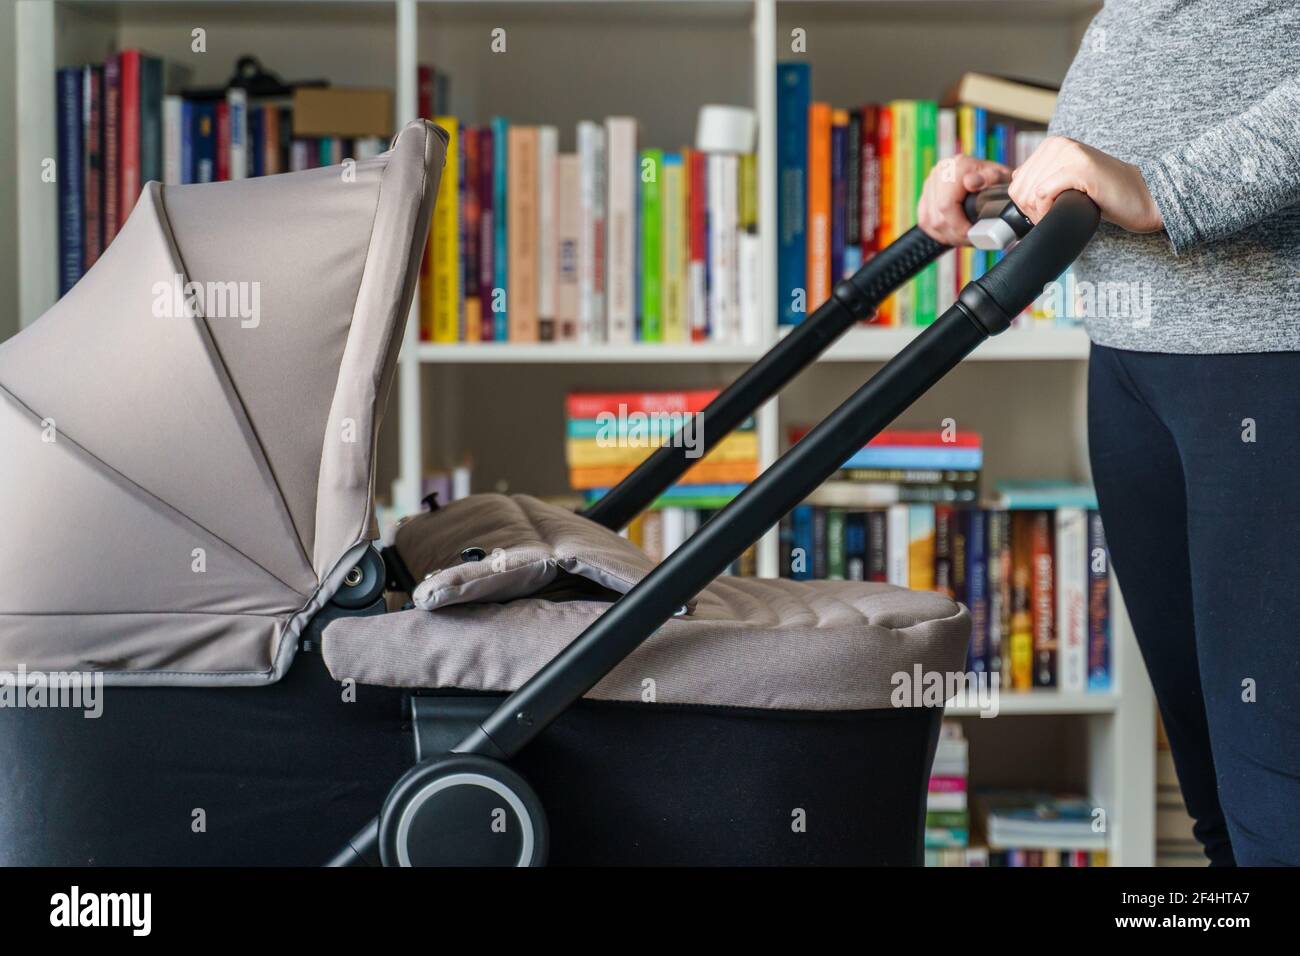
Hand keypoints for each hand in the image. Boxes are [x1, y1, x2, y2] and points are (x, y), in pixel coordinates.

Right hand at [918, 155, 1011, 244]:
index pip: (946, 205)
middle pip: (937, 217)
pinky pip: (924, 220)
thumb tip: (971, 182)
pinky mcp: (926, 194)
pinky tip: (952, 232)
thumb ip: (991, 178)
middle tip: (971, 239)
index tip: (972, 234)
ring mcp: (931, 182)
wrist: (995, 179)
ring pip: (929, 221)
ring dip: (947, 234)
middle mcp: (941, 171)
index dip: (959, 226)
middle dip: (954, 233)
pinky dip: (938, 231)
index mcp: (958, 166)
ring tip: (964, 236)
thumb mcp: (1004, 180)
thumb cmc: (1001, 183)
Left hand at [1008, 136, 1162, 232]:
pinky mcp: (1080, 167)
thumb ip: (1041, 177)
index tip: (1050, 210)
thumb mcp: (1065, 181)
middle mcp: (1058, 144)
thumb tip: (1015, 180)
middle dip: (1033, 212)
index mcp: (1052, 145)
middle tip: (1058, 214)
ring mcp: (1070, 153)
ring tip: (1066, 211)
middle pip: (1019, 191)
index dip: (1028, 207)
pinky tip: (1069, 210)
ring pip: (1029, 194)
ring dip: (1043, 213)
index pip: (1015, 184)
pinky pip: (1043, 194)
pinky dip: (1050, 210)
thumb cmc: (1105, 195)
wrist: (1143, 197)